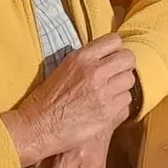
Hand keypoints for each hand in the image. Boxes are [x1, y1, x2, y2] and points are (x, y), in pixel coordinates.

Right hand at [1, 34, 135, 167]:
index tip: (112, 58)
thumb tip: (107, 56)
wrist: (37, 127)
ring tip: (109, 94)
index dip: (116, 50)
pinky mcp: (108, 112)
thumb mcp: (64, 68)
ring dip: (122, 87)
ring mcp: (103, 92)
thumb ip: (87, 60)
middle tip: (116, 76)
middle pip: (128, 59)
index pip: (115, 40)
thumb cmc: (46, 100)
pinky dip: (119, 105)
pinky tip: (106, 108)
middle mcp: (94, 71)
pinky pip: (126, 102)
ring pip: (130, 81)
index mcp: (81, 57)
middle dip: (125, 66)